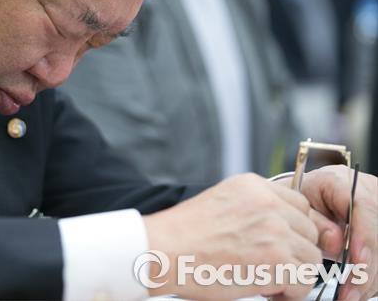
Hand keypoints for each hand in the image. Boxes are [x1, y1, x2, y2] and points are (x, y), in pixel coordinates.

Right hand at [143, 173, 333, 300]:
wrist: (165, 251)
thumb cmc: (183, 234)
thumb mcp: (220, 202)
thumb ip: (252, 207)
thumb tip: (279, 227)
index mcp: (253, 186)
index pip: (299, 205)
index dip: (293, 229)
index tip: (283, 244)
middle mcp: (268, 203)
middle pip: (310, 231)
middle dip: (295, 252)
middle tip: (271, 266)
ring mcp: (275, 231)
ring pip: (311, 258)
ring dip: (293, 273)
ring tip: (267, 279)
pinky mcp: (277, 261)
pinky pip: (303, 282)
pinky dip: (290, 293)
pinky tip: (267, 290)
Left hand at [298, 165, 377, 299]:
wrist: (301, 200)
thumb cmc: (298, 202)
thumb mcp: (298, 208)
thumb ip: (315, 223)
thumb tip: (337, 242)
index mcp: (339, 180)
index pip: (363, 206)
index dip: (364, 236)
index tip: (357, 261)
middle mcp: (365, 191)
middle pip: (377, 231)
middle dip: (367, 267)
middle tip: (350, 292)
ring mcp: (376, 209)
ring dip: (370, 277)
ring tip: (349, 295)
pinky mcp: (376, 228)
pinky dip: (371, 276)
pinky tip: (357, 289)